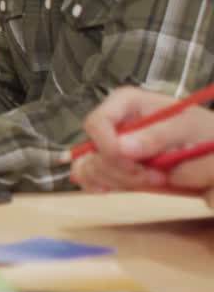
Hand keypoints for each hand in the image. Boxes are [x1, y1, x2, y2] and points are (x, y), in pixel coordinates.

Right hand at [72, 87, 213, 206]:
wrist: (210, 150)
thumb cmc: (201, 131)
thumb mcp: (186, 127)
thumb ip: (156, 135)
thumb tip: (122, 148)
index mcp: (125, 103)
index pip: (96, 123)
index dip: (107, 146)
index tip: (134, 163)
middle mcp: (112, 122)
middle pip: (93, 150)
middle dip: (122, 169)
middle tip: (156, 176)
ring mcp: (108, 144)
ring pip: (91, 167)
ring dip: (121, 180)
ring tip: (155, 180)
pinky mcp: (109, 164)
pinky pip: (89, 177)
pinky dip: (101, 185)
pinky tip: (119, 188)